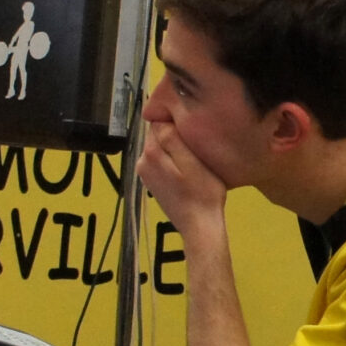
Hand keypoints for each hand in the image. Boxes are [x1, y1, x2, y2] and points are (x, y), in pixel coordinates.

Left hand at [136, 124, 229, 239]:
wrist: (200, 226)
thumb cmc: (202, 193)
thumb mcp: (192, 161)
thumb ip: (172, 139)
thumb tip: (159, 118)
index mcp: (150, 153)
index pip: (158, 121)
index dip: (176, 122)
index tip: (192, 131)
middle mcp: (142, 161)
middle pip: (158, 135)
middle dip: (174, 136)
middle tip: (196, 148)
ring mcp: (146, 174)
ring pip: (160, 148)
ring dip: (175, 150)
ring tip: (194, 160)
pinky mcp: (152, 183)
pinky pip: (161, 162)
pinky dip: (173, 162)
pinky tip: (187, 171)